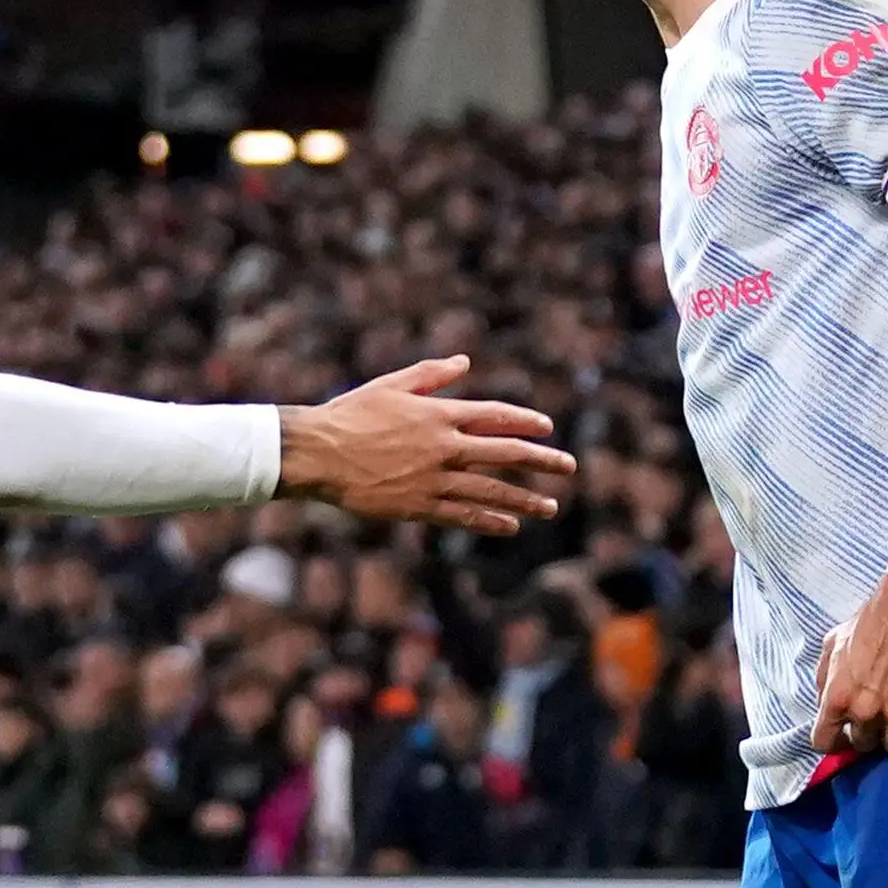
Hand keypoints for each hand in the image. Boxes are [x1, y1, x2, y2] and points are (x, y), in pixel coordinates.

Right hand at [277, 356, 574, 533]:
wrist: (318, 454)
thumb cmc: (350, 414)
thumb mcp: (391, 385)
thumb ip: (431, 375)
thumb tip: (464, 362)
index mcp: (439, 414)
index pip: (495, 417)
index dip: (525, 421)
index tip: (548, 427)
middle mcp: (444, 447)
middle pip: (505, 454)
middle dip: (542, 461)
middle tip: (569, 467)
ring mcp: (433, 480)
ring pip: (490, 490)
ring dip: (524, 499)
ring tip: (549, 506)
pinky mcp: (419, 506)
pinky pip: (463, 515)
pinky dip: (489, 520)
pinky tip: (511, 525)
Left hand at [810, 578, 887, 756]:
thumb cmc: (869, 623)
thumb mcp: (832, 645)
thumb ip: (825, 679)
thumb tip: (825, 702)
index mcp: (837, 697)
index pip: (825, 742)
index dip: (832, 741)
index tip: (841, 736)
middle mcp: (865, 711)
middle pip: (863, 746)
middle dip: (865, 734)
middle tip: (873, 718)